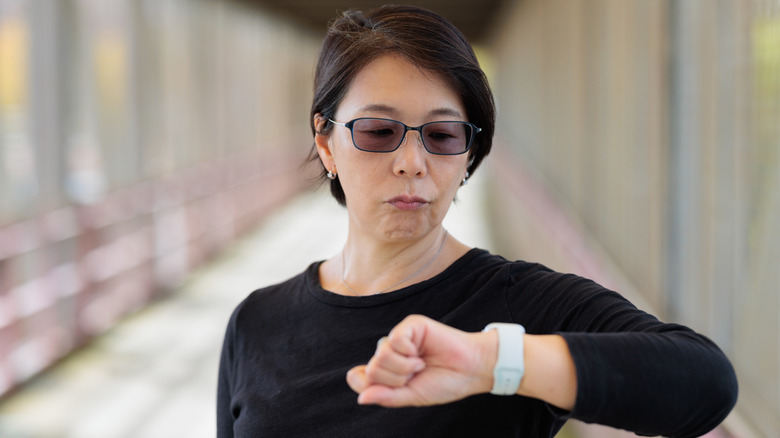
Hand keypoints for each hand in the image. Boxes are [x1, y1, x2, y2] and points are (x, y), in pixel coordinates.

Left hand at [346, 314, 496, 406]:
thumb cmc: (443, 382)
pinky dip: (408, 352)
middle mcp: (390, 352)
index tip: (395, 387)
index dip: (368, 385)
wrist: (470, 370)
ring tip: (420, 364)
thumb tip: (361, 398)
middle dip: (395, 379)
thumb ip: (385, 396)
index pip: (358, 377)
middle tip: (415, 375)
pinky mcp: (410, 326)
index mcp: (387, 371)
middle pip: (371, 369)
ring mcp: (399, 338)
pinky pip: (395, 340)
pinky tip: (421, 353)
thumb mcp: (411, 396)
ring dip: (403, 367)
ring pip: (381, 355)